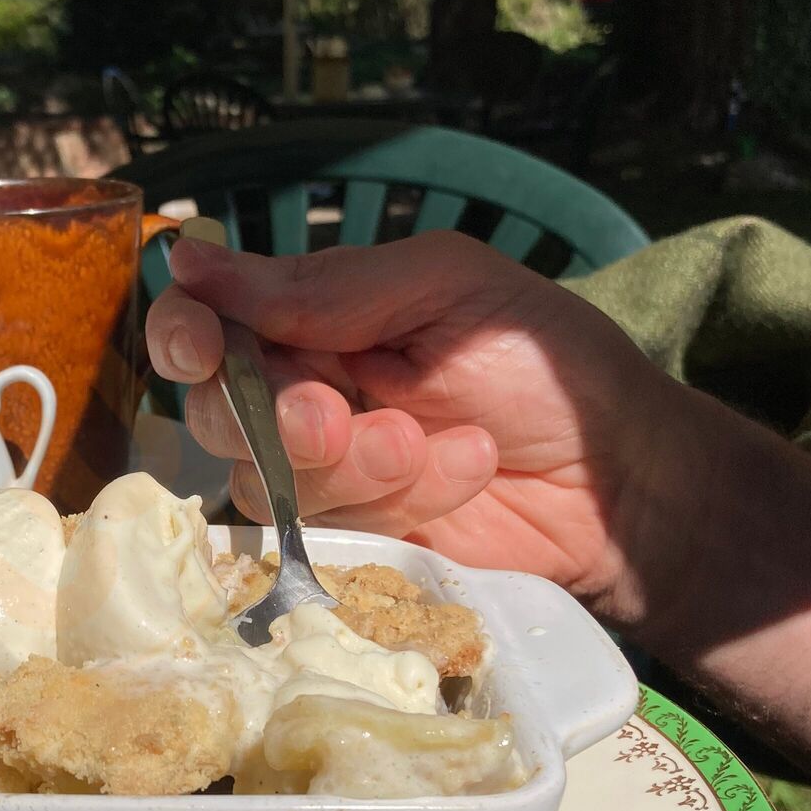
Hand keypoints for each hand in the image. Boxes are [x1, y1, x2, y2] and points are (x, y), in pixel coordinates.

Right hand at [146, 230, 682, 617]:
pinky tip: (464, 475)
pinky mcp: (357, 548)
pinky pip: (325, 537)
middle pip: (216, 415)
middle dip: (269, 418)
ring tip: (436, 446)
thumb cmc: (546, 364)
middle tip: (335, 415)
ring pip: (264, 485)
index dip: (184, 335)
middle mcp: (304, 399)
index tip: (202, 347)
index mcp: (314, 321)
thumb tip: (189, 262)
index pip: (206, 324)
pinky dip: (396, 503)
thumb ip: (324, 285)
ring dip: (348, 465)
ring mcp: (329, 481)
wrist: (626, 481)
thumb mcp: (446, 288)